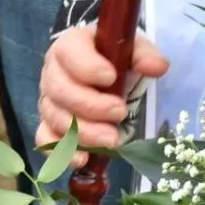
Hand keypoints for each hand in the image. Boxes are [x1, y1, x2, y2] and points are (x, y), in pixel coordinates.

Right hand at [37, 27, 168, 167]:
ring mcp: (48, 100)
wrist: (103, 70)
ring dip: (84, 132)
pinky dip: (62, 152)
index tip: (111, 77)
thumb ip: (144, 55)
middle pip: (60, 91)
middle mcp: (52, 72)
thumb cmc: (115, 57)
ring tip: (113, 139)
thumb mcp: (132, 48)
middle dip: (91, 106)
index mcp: (70, 45)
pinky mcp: (48, 124)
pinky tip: (83, 159)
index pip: (69, 53)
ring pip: (55, 118)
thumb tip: (158, 67)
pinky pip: (46, 140)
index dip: (87, 67)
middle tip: (120, 112)